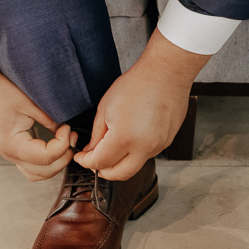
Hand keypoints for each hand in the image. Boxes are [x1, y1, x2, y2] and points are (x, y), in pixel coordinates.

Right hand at [0, 43, 74, 181]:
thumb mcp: (29, 104)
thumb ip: (49, 120)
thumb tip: (66, 131)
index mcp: (11, 144)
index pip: (46, 157)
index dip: (62, 144)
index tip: (67, 128)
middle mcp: (9, 154)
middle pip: (44, 171)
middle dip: (63, 157)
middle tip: (70, 137)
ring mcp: (9, 154)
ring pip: (38, 174)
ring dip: (55, 164)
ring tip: (64, 144)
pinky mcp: (12, 150)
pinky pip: (32, 166)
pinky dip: (46, 162)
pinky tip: (54, 146)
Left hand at [75, 30, 210, 179]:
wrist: (166, 74)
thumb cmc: (136, 84)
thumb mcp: (106, 108)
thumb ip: (96, 135)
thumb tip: (91, 152)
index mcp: (124, 138)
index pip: (100, 162)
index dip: (86, 162)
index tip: (81, 157)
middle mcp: (144, 147)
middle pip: (119, 175)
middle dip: (103, 171)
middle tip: (94, 162)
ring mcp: (158, 146)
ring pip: (135, 165)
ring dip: (121, 161)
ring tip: (114, 145)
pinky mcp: (167, 142)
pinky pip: (148, 154)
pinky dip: (136, 152)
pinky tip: (132, 136)